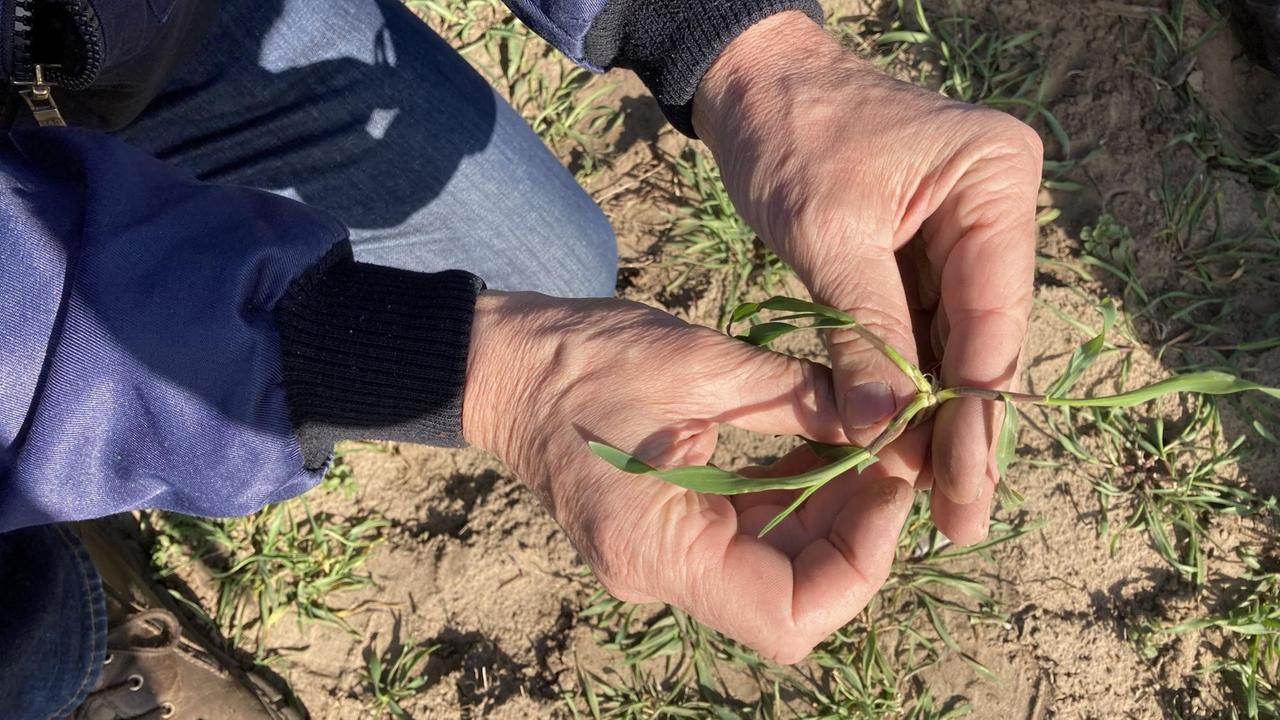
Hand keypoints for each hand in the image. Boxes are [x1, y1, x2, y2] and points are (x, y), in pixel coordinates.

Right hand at [463, 292, 913, 661]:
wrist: (501, 365)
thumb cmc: (582, 360)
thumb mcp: (701, 365)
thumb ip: (802, 398)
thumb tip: (889, 417)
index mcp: (661, 552)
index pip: (790, 617)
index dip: (860, 562)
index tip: (887, 483)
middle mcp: (664, 575)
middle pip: (794, 597)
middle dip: (857, 530)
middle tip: (893, 452)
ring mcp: (665, 559)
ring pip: (780, 568)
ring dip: (833, 513)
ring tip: (867, 442)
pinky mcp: (669, 531)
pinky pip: (751, 535)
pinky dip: (797, 498)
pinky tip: (825, 444)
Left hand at [692, 12, 1042, 544]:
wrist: (751, 80)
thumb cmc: (790, 132)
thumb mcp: (826, 233)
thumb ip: (863, 333)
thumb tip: (882, 435)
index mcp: (995, 186)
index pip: (994, 322)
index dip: (975, 416)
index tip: (962, 491)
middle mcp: (995, 212)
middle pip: (984, 342)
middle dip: (963, 432)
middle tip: (960, 522)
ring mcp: (962, 233)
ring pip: (953, 344)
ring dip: (936, 420)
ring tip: (938, 504)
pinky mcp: (921, 251)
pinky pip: (921, 329)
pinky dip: (906, 384)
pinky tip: (902, 445)